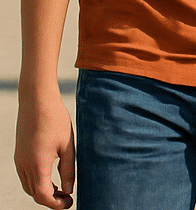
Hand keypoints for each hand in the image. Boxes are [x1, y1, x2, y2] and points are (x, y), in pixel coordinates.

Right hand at [14, 89, 73, 208]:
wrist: (37, 101)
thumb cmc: (56, 120)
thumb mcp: (68, 146)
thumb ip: (68, 170)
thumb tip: (68, 190)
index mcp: (38, 164)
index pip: (43, 196)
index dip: (56, 204)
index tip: (70, 203)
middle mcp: (24, 165)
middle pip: (35, 194)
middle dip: (51, 200)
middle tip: (68, 198)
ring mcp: (19, 160)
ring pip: (29, 186)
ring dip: (43, 191)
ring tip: (61, 189)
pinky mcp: (19, 155)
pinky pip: (25, 176)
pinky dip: (37, 182)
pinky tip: (50, 177)